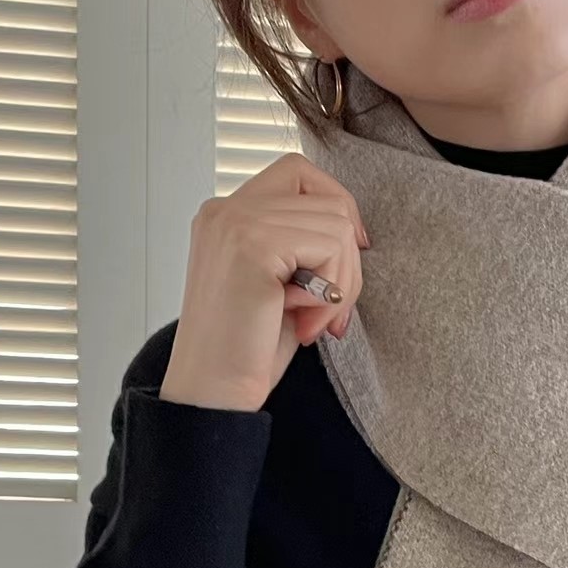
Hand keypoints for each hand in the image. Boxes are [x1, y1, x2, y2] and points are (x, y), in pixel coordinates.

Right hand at [159, 152, 368, 412]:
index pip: (300, 174)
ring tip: (312, 324)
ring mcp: (236, 222)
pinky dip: (330, 294)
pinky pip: (328, 246)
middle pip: (328, 201)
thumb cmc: (247, 351)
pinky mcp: (252, 244)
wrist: (213, 393)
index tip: (350, 256)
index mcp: (227, 215)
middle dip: (347, 262)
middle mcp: (226, 209)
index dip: (337, 208)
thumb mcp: (280, 285)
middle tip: (330, 314)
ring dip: (340, 284)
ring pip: (337, 225)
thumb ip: (303, 247)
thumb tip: (354, 231)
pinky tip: (304, 326)